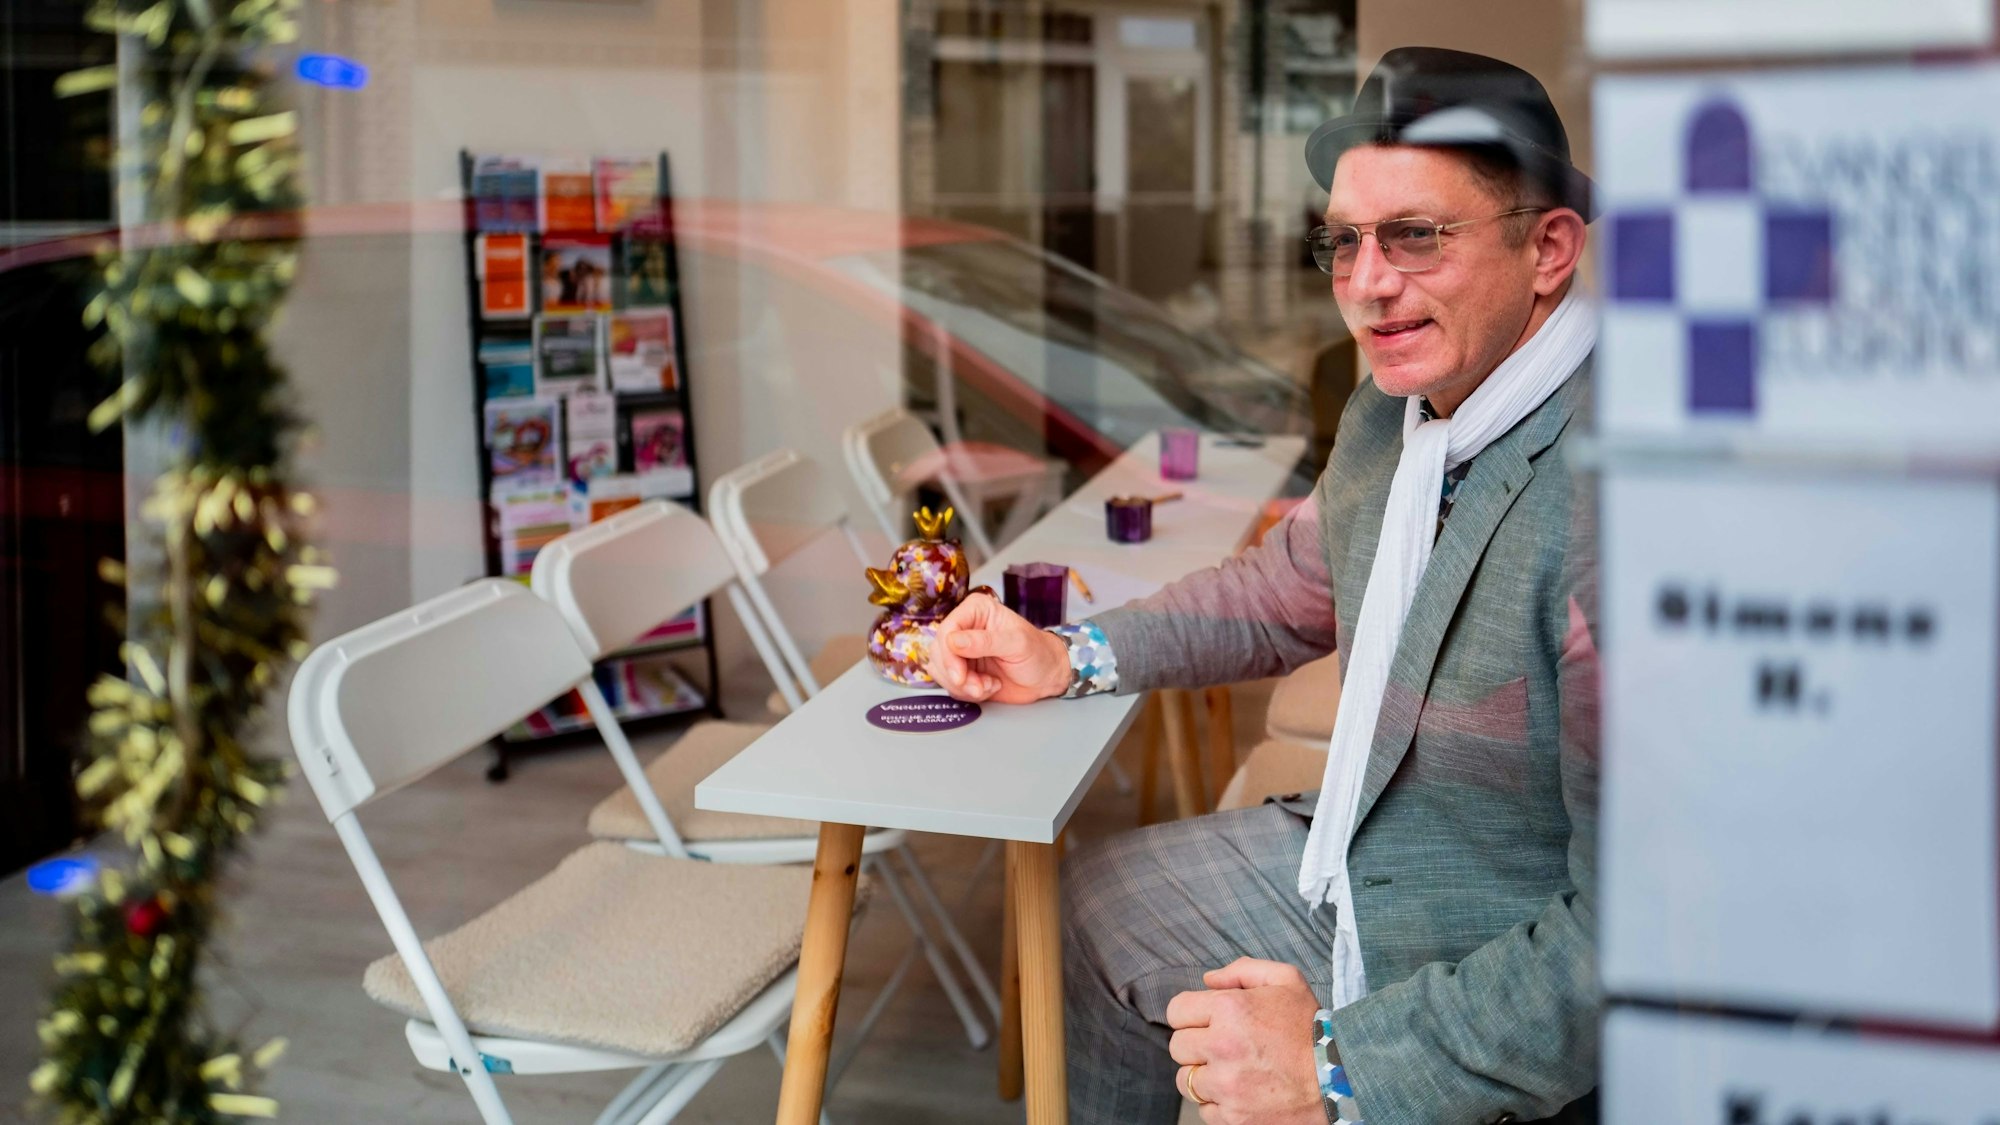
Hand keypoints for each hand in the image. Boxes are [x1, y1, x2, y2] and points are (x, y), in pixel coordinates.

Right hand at [926, 592, 1072, 703]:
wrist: (1047, 677)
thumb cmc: (1037, 653)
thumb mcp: (1016, 643)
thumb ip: (985, 641)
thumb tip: (953, 641)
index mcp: (976, 610)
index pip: (947, 630)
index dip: (949, 655)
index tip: (961, 675)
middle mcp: (964, 628)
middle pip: (938, 651)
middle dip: (956, 675)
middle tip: (979, 687)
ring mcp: (961, 651)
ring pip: (940, 670)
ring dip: (963, 686)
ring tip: (989, 685)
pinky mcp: (962, 670)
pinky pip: (948, 684)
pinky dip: (966, 692)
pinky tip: (989, 687)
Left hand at [1165, 958, 1326, 1124]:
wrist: (1342, 1078)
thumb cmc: (1312, 1028)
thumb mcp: (1286, 980)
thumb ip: (1242, 971)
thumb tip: (1208, 980)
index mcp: (1229, 1009)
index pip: (1176, 1011)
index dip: (1191, 1014)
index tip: (1207, 1021)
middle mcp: (1222, 1047)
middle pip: (1178, 1047)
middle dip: (1196, 1044)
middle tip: (1223, 1046)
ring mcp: (1226, 1086)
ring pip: (1186, 1081)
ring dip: (1205, 1075)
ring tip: (1233, 1070)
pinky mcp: (1234, 1117)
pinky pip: (1205, 1110)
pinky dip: (1219, 1103)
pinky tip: (1242, 1092)